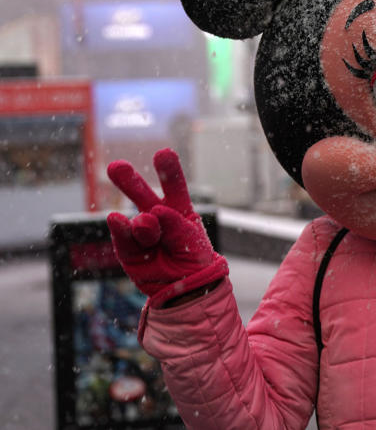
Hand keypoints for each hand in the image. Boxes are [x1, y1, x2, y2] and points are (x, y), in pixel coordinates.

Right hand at [106, 149, 227, 307]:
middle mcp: (157, 217)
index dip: (169, 170)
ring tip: (147, 229)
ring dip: (141, 223)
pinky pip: (122, 238)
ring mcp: (140, 233)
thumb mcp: (191, 241)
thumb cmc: (192, 258)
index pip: (174, 187)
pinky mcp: (127, 250)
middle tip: (115, 167)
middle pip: (143, 195)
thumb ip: (175, 225)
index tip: (164, 153)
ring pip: (135, 219)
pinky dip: (120, 230)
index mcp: (178, 209)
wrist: (183, 288)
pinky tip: (116, 219)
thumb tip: (152, 213)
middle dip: (130, 181)